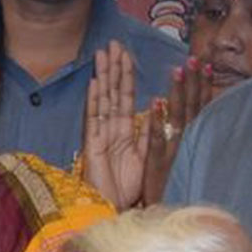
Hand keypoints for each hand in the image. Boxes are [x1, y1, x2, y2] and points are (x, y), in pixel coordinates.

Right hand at [83, 42, 145, 208]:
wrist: (112, 208)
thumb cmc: (128, 187)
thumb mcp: (146, 156)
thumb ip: (150, 132)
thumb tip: (157, 107)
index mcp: (125, 130)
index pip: (126, 96)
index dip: (127, 75)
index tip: (126, 54)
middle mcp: (112, 128)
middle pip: (113, 92)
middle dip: (114, 68)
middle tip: (113, 44)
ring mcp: (101, 135)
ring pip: (104, 100)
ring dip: (104, 77)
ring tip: (103, 54)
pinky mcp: (94, 145)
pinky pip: (95, 119)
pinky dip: (95, 101)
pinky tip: (96, 83)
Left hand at [139, 58, 211, 206]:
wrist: (171, 225)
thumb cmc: (176, 193)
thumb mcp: (185, 166)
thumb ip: (190, 145)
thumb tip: (195, 124)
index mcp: (190, 143)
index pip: (196, 109)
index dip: (199, 86)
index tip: (202, 63)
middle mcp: (185, 145)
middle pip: (190, 108)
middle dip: (193, 82)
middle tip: (195, 57)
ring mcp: (172, 154)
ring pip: (175, 118)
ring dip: (177, 93)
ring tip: (177, 69)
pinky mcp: (157, 166)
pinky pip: (155, 140)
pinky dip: (156, 121)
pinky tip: (154, 103)